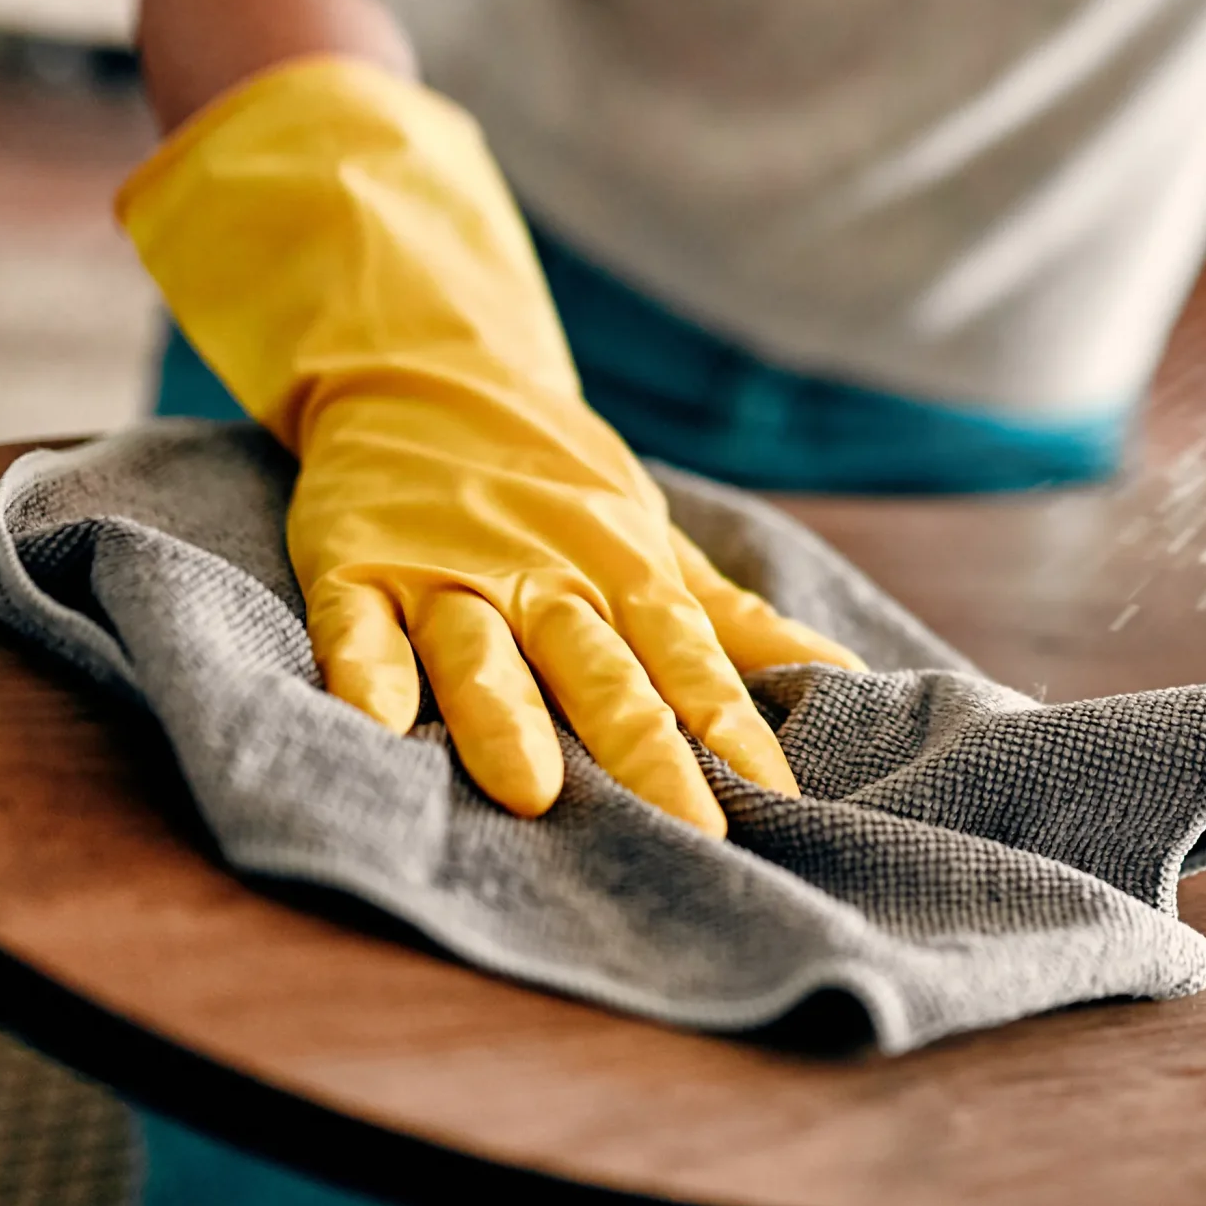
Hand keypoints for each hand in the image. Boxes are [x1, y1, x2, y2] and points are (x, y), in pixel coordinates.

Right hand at [120, 58, 862, 828]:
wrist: (431, 373)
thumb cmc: (558, 486)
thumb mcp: (653, 543)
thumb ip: (733, 622)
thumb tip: (846, 675)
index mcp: (623, 574)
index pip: (690, 660)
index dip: (734, 730)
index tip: (779, 803)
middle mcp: (544, 577)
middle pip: (600, 672)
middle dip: (645, 752)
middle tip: (688, 832)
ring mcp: (448, 572)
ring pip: (481, 653)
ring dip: (507, 719)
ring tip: (532, 792)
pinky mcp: (359, 565)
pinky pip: (360, 624)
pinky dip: (365, 669)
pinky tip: (373, 725)